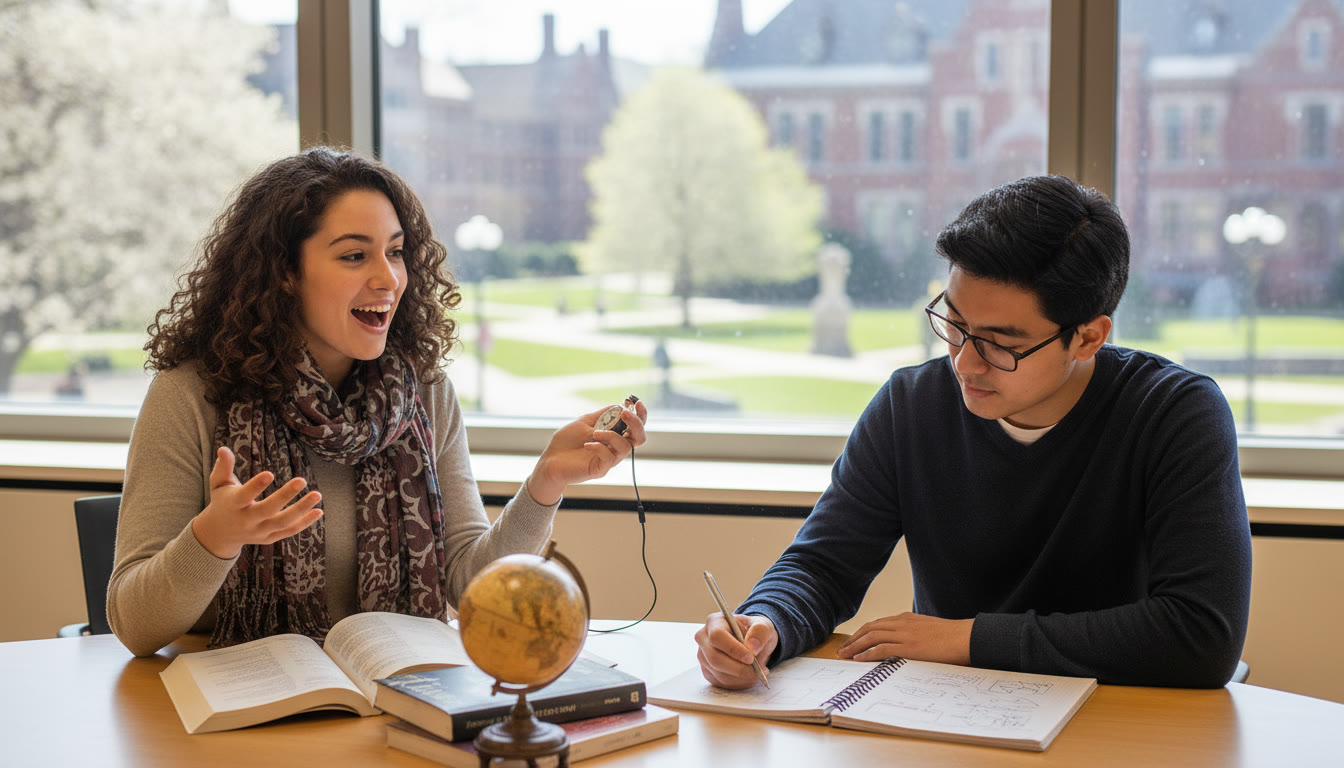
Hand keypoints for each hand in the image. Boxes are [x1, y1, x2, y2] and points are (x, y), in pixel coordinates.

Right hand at [191, 447, 323, 558]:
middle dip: (284, 496)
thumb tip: (223, 448)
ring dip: (301, 509)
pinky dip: (305, 523)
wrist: (220, 534)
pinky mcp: (269, 538)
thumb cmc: (223, 501)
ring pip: (282, 522)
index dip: (256, 486)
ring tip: (317, 494)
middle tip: (302, 479)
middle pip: (267, 510)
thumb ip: (223, 467)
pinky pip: (289, 531)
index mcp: (233, 505)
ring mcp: (259, 531)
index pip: (244, 496)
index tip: (270, 473)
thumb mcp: (218, 484)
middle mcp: (246, 521)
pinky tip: (318, 511)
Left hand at [525, 398, 648, 505]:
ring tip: (594, 433)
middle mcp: (615, 447)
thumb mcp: (585, 421)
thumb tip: (620, 405)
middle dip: (636, 423)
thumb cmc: (567, 441)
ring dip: (612, 435)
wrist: (550, 460)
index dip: (641, 415)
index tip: (637, 403)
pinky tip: (586, 444)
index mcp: (614, 435)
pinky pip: (608, 457)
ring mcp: (609, 460)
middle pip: (639, 438)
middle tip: (624, 413)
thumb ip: (603, 415)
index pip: (635, 426)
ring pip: (625, 447)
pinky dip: (599, 447)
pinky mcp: (600, 469)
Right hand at [695, 612, 777, 688]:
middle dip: (739, 668)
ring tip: (758, 671)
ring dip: (742, 677)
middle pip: (715, 659)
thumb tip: (752, 648)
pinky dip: (739, 683)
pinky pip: (722, 682)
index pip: (717, 636)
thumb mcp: (764, 626)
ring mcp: (703, 656)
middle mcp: (704, 639)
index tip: (750, 658)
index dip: (733, 649)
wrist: (752, 642)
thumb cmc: (755, 632)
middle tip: (758, 670)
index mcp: (714, 622)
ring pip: (719, 674)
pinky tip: (749, 675)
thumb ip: (760, 632)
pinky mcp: (708, 672)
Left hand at [836, 612, 973, 664]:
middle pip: (870, 628)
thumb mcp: (929, 630)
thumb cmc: (952, 637)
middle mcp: (902, 623)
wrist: (967, 637)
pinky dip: (867, 653)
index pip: (877, 624)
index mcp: (906, 618)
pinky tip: (858, 659)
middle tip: (842, 650)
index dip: (862, 633)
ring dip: (855, 646)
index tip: (852, 642)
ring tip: (844, 655)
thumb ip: (915, 634)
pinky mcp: (909, 647)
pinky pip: (882, 649)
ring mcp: (905, 634)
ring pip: (872, 637)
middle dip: (853, 639)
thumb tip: (907, 646)